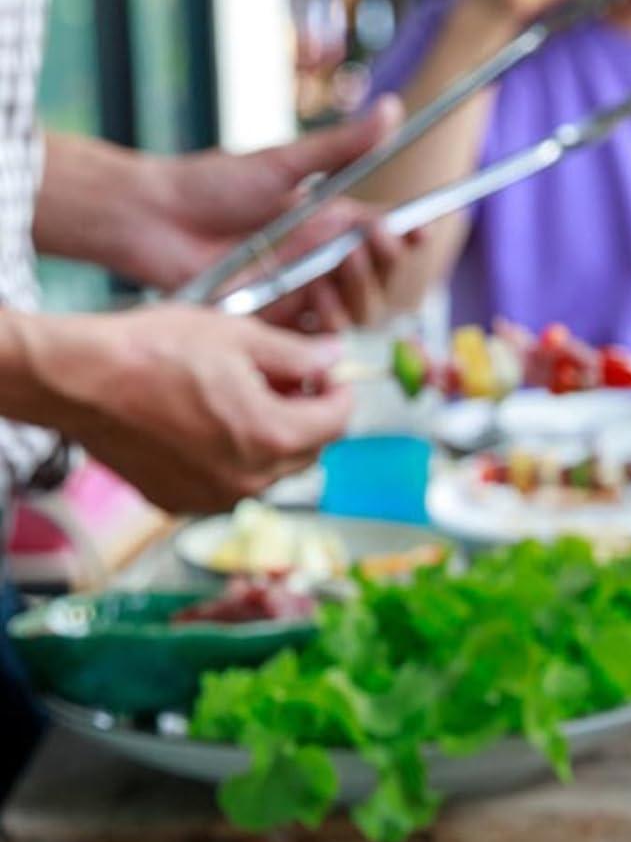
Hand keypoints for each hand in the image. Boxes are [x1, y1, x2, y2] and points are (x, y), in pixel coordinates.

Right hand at [27, 306, 352, 513]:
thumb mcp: (237, 337)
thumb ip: (296, 356)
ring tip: (238, 400)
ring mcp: (216, 497)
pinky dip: (232, 460)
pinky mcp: (183, 503)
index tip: (331, 379)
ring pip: (271, 472)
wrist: (79, 381)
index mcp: (272, 436)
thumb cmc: (152, 352)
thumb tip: (334, 358)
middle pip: (308, 452)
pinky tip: (206, 427)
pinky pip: (229, 485)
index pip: (337, 423)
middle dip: (306, 417)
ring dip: (270, 440)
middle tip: (284, 382)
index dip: (340, 395)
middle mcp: (251, 478)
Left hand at [135, 97, 419, 331]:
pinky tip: (311, 304)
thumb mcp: (282, 162)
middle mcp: (323, 257)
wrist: (155, 219)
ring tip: (328, 274)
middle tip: (358, 245)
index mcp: (330, 219)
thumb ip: (342, 146)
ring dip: (353, 294)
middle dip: (379, 263)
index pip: (386, 232)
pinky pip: (320, 333)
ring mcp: (303, 290)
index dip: (409, 234)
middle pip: (381, 276)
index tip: (416, 231)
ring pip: (358, 309)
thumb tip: (394, 109)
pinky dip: (324, 322)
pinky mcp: (281, 317)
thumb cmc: (211, 185)